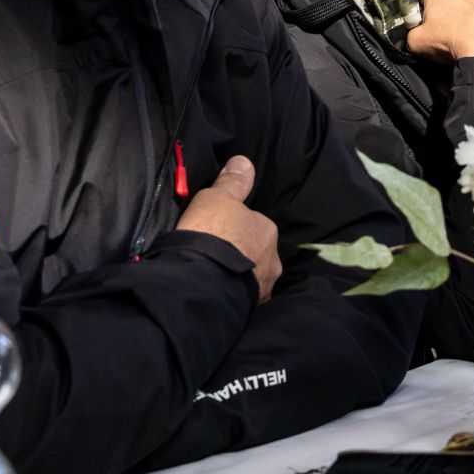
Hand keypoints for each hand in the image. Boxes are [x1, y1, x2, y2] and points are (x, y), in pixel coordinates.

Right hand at [176, 156, 280, 303]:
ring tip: (212, 278)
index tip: (217, 233)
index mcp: (268, 231)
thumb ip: (232, 183)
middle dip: (240, 256)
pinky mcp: (250, 311)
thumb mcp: (217, 198)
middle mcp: (273, 261)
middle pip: (256, 253)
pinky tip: (216, 296)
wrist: (201, 281)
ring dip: (236, 278)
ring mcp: (263, 288)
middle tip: (214, 257)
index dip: (234, 228)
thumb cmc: (211, 232)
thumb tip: (244, 162)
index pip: (254, 225)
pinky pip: (240, 299)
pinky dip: (231, 297)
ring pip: (250, 279)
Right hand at [407, 0, 473, 60]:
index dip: (423, 11)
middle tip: (442, 33)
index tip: (424, 25)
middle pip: (448, 0)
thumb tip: (413, 33)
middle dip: (444, 13)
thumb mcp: (415, 41)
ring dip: (464, 19)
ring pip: (468, 7)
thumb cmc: (448, 41)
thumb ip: (410, 33)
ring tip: (462, 38)